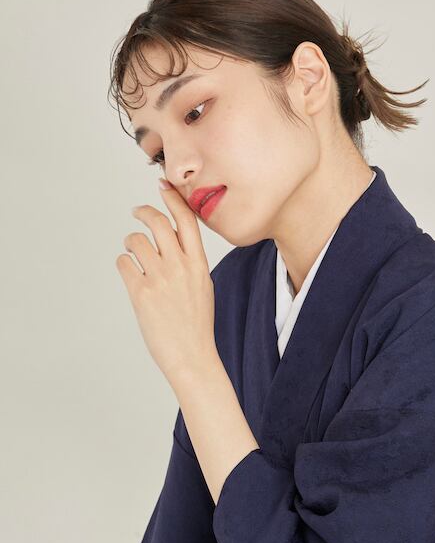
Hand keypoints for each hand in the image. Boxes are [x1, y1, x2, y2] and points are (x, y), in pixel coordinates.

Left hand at [116, 180, 218, 388]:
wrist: (193, 357)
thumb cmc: (196, 326)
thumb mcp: (203, 287)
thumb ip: (189, 262)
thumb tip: (168, 240)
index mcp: (199, 265)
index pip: (187, 220)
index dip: (173, 198)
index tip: (163, 184)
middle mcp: (180, 267)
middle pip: (157, 221)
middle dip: (143, 212)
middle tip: (137, 213)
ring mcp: (160, 279)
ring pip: (136, 240)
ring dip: (131, 243)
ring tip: (134, 255)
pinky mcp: (141, 292)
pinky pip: (124, 262)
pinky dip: (124, 265)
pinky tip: (131, 276)